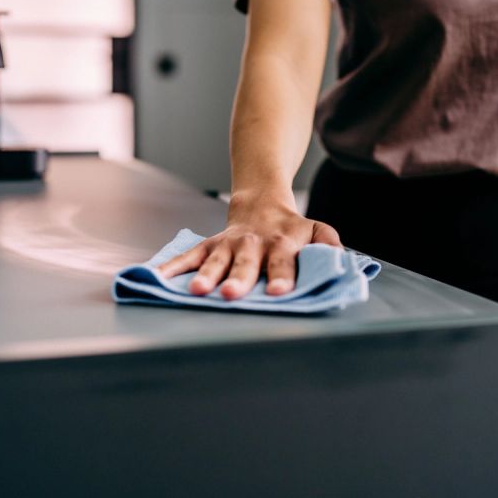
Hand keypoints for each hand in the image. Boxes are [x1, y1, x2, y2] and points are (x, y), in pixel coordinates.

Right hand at [158, 188, 340, 299]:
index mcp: (282, 243)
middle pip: (246, 263)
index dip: (282, 276)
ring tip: (196, 290)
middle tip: (230, 295)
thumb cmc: (291, 227)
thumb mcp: (317, 229)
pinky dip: (172, 267)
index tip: (280, 291)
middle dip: (239, 279)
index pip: (283, 262)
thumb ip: (329, 243)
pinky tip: (156, 278)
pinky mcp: (208, 244)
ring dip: (205, 275)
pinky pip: (188, 255)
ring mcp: (228, 244)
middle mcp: (253, 244)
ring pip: (215, 259)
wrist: (261, 202)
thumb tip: (341, 259)